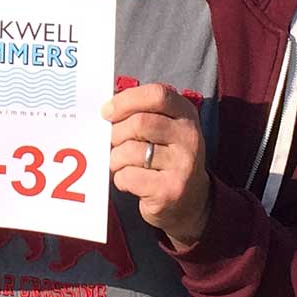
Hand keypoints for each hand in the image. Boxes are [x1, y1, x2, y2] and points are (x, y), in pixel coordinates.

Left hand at [105, 83, 210, 248]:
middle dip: (115, 133)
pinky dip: (120, 178)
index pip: (157, 95)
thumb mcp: (164, 128)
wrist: (190, 201)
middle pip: (139, 123)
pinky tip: (130, 180)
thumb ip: (140, 112)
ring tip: (121, 163)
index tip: (107, 111)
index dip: (127, 100)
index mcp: (186, 114)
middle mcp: (190, 137)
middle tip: (111, 143)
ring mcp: (183, 165)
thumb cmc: (164, 156)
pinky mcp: (170, 190)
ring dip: (115, 158)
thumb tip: (105, 107)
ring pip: (130, 151)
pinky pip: (128, 176)